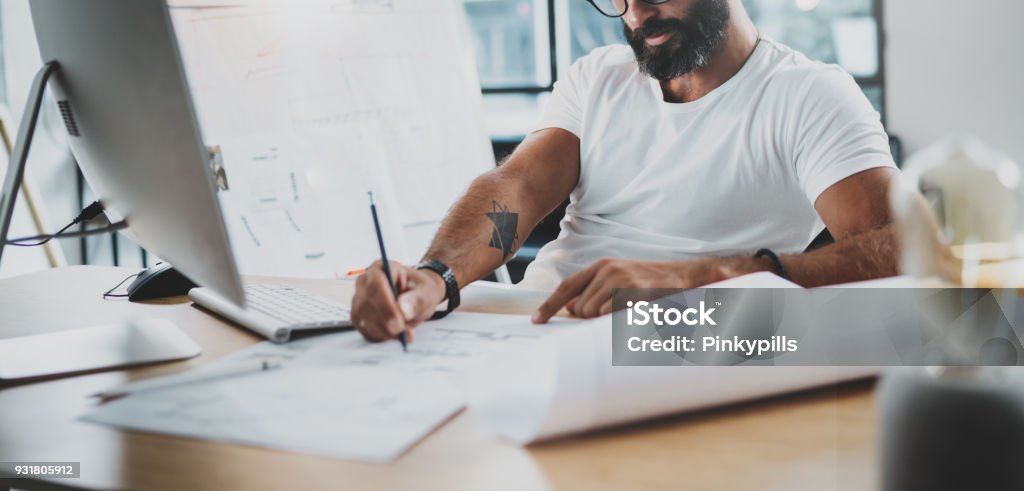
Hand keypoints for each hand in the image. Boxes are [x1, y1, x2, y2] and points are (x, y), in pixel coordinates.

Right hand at [350, 260, 446, 342]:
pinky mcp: (360, 318)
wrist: (417, 297)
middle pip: (365, 304)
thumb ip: (417, 299)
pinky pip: (365, 330)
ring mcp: (359, 300)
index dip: (385, 305)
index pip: (375, 285)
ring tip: (406, 334)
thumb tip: (403, 309)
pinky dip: (382, 337)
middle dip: (385, 322)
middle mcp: (365, 283)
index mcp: (380, 268)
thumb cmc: (420, 290)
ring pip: (363, 320)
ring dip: (385, 332)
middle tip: (405, 334)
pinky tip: (396, 335)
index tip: (398, 323)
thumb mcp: (427, 292)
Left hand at [531, 257, 760, 322]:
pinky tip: (633, 318)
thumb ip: (594, 292)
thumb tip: (569, 309)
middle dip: (587, 319)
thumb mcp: (620, 280)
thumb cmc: (653, 284)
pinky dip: (617, 324)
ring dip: (604, 323)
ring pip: (592, 315)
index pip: (566, 287)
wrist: (689, 277)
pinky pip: (611, 317)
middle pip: (578, 308)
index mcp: (602, 266)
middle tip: (613, 316)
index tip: (536, 320)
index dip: (549, 305)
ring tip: (627, 315)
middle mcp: (609, 270)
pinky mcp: (636, 295)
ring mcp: (623, 281)